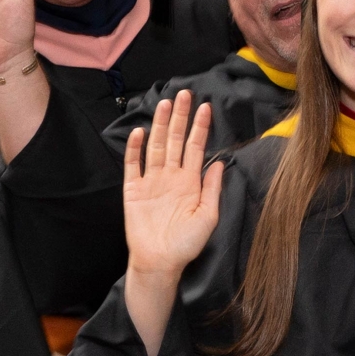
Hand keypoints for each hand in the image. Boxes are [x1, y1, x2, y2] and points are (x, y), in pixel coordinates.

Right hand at [123, 91, 222, 278]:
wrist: (160, 262)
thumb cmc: (186, 244)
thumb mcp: (208, 216)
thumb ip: (213, 188)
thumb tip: (221, 161)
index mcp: (190, 182)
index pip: (195, 147)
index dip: (200, 127)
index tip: (206, 106)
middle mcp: (171, 176)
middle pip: (175, 139)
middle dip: (180, 117)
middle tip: (184, 93)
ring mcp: (151, 181)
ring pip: (155, 146)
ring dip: (159, 125)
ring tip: (165, 104)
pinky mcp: (133, 190)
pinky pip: (133, 165)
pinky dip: (135, 148)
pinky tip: (139, 132)